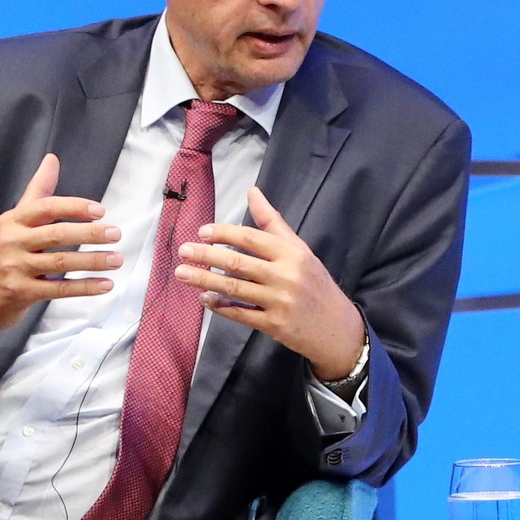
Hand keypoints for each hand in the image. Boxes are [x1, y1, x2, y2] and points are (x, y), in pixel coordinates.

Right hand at [0, 155, 118, 343]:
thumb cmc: (2, 255)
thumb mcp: (14, 221)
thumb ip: (37, 192)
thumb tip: (52, 159)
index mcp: (12, 221)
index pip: (45, 207)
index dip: (73, 207)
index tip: (99, 210)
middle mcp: (12, 241)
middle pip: (56, 234)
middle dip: (89, 234)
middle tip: (115, 234)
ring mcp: (15, 268)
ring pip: (60, 261)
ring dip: (92, 261)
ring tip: (117, 259)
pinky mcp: (20, 292)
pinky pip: (59, 288)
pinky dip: (85, 287)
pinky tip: (105, 284)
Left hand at [177, 188, 368, 381]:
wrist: (338, 328)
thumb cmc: (315, 284)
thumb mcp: (300, 250)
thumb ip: (273, 222)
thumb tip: (252, 191)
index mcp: (292, 253)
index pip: (252, 238)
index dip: (224, 234)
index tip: (202, 232)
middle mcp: (286, 276)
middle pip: (238, 263)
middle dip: (206, 256)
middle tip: (183, 251)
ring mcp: (280, 302)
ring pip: (235, 289)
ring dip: (205, 280)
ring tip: (182, 274)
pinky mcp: (275, 325)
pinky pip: (241, 314)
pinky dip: (220, 306)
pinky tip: (205, 299)